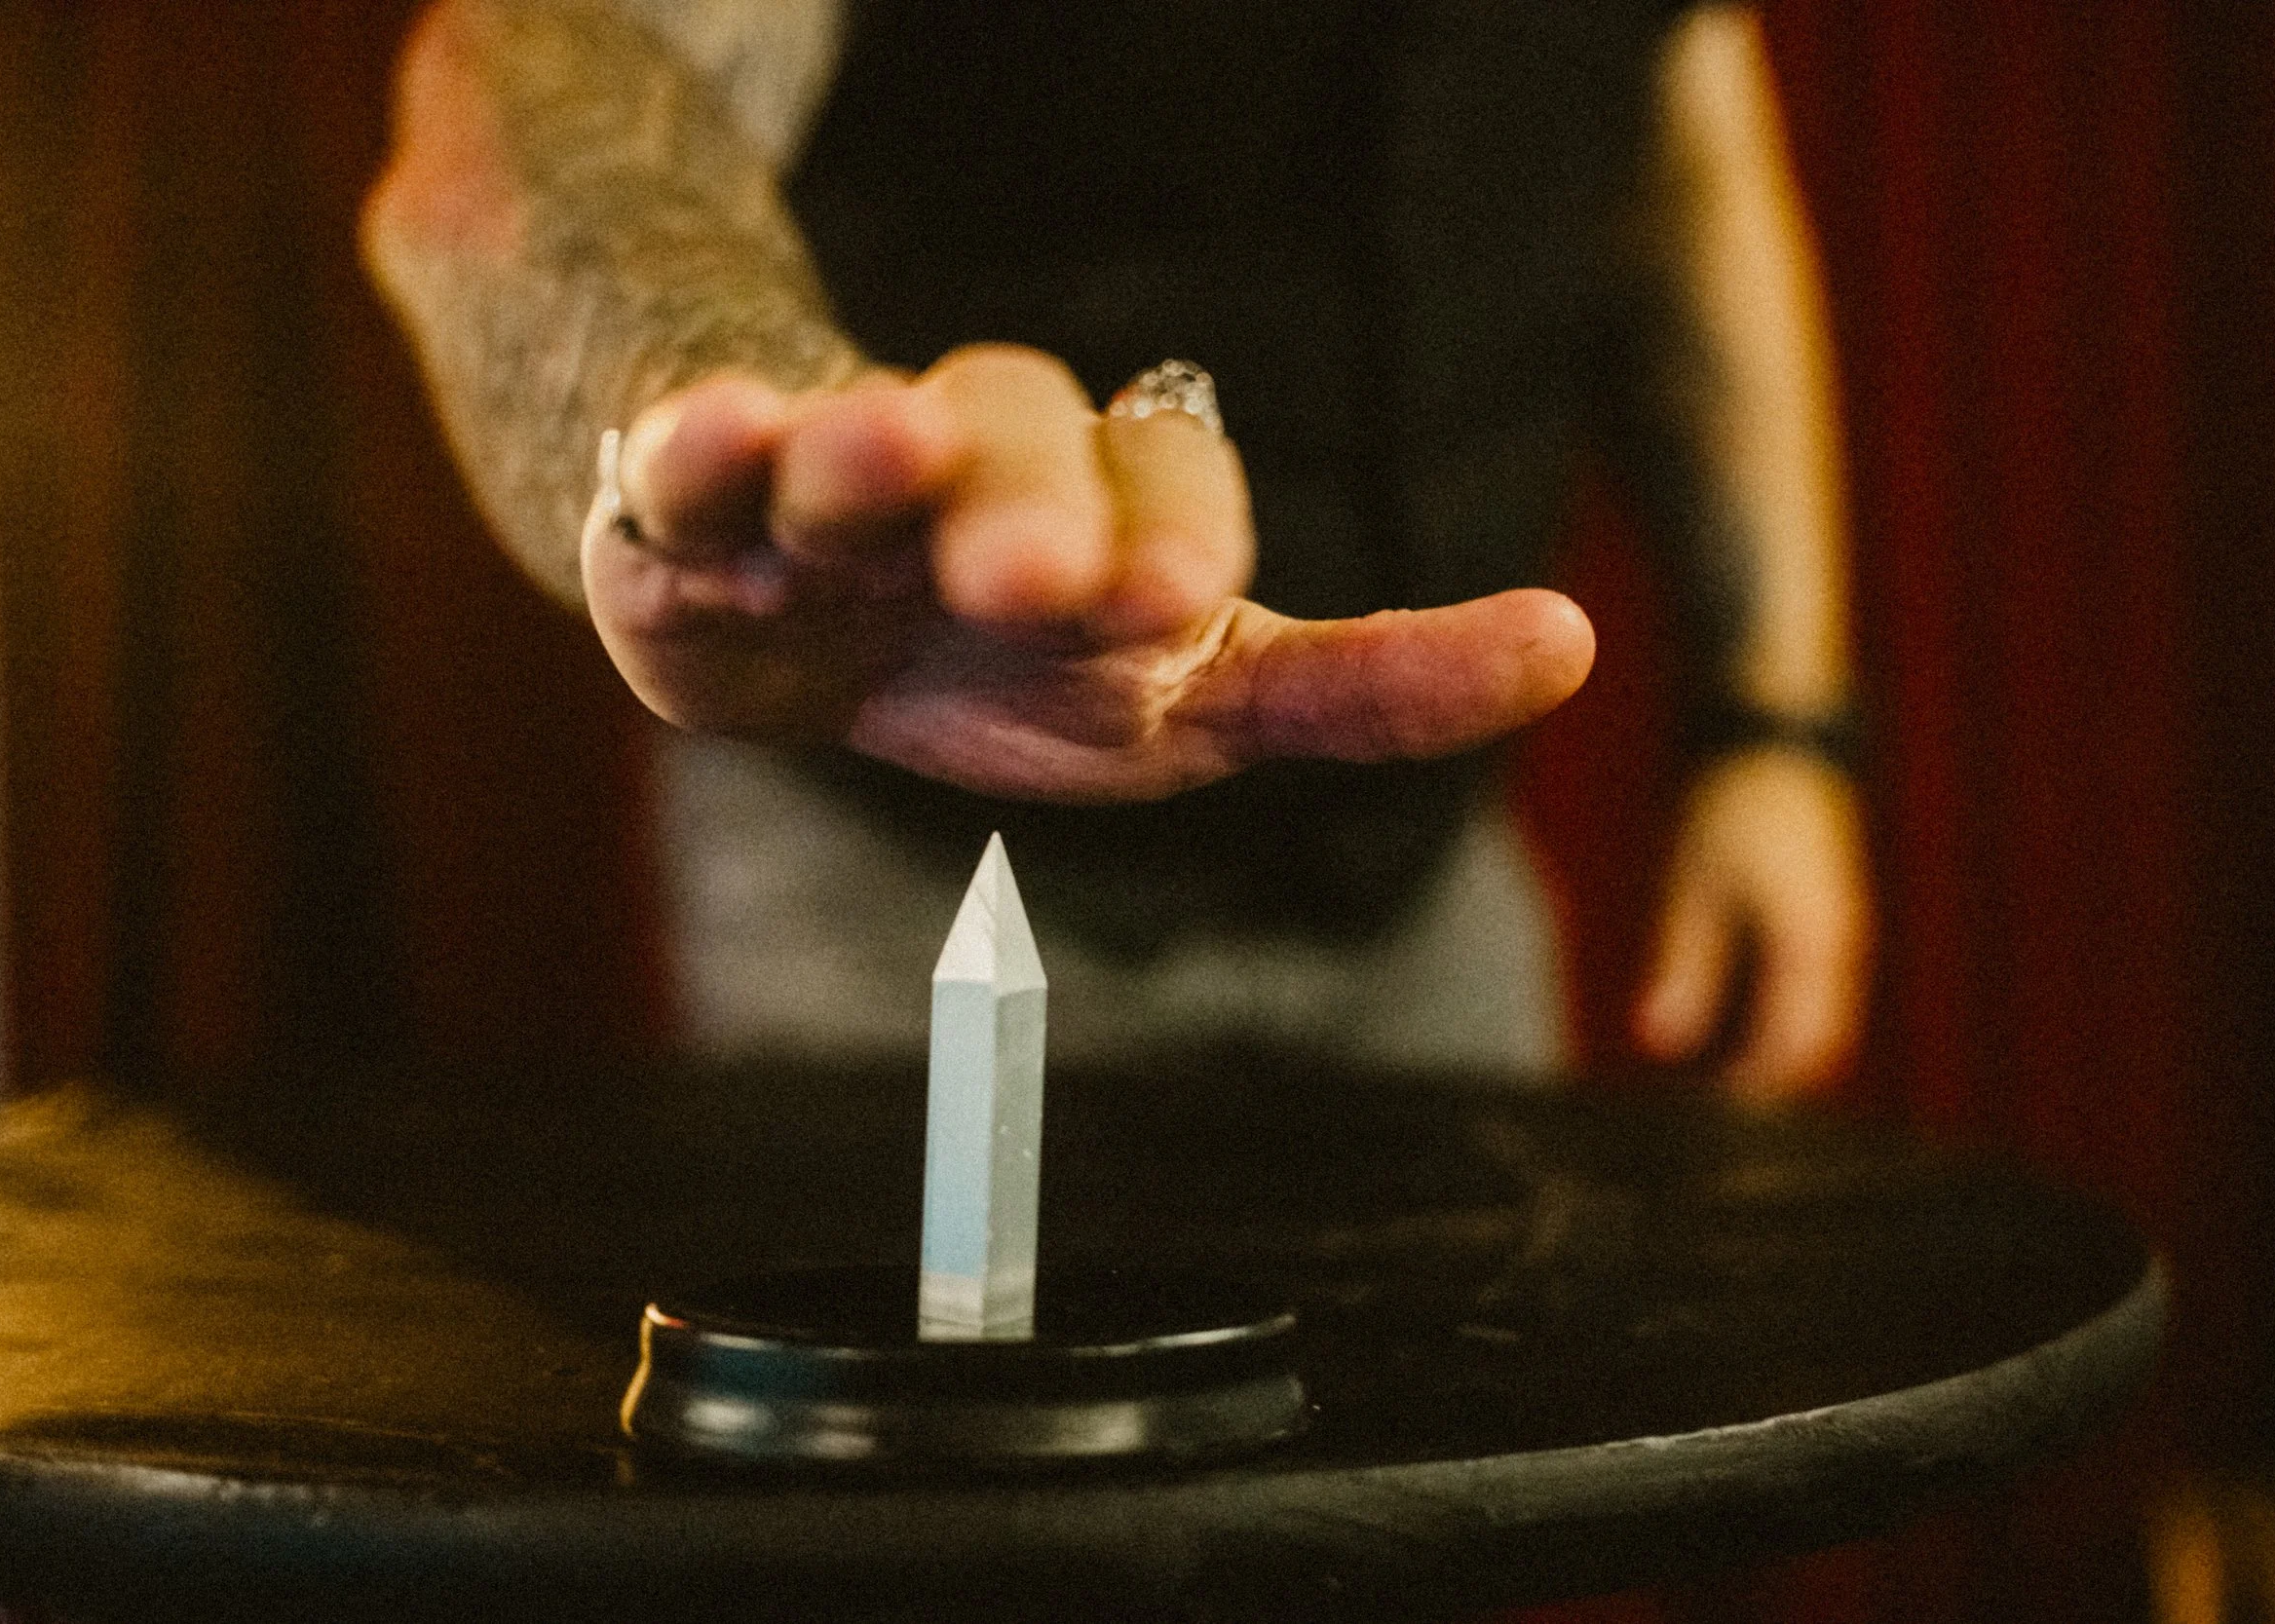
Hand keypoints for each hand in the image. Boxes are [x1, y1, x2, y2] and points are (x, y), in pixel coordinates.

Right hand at [580, 346, 1594, 803]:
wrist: (788, 618)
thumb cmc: (1011, 666)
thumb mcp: (1194, 700)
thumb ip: (1360, 681)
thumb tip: (1570, 639)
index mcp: (1118, 519)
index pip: (1182, 488)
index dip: (1191, 532)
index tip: (1192, 601)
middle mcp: (993, 470)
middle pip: (1028, 434)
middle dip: (1042, 501)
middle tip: (1047, 583)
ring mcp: (847, 476)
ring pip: (871, 432)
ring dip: (880, 446)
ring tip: (884, 455)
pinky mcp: (704, 496)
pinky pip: (705, 456)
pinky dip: (713, 447)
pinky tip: (722, 446)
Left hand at [1632, 748, 1872, 1102]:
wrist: (1779, 739)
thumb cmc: (1732, 805)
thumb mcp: (1692, 884)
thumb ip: (1685, 966)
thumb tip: (1659, 1043)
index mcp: (1810, 942)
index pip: (1796, 1048)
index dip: (1756, 1090)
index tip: (1707, 1119)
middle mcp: (1840, 945)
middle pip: (1820, 1047)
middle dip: (1771, 1083)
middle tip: (1712, 1112)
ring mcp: (1844, 932)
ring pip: (1825, 1021)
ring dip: (1780, 1054)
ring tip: (1721, 1082)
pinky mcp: (1835, 920)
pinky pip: (1821, 992)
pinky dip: (1787, 1020)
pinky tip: (1739, 1030)